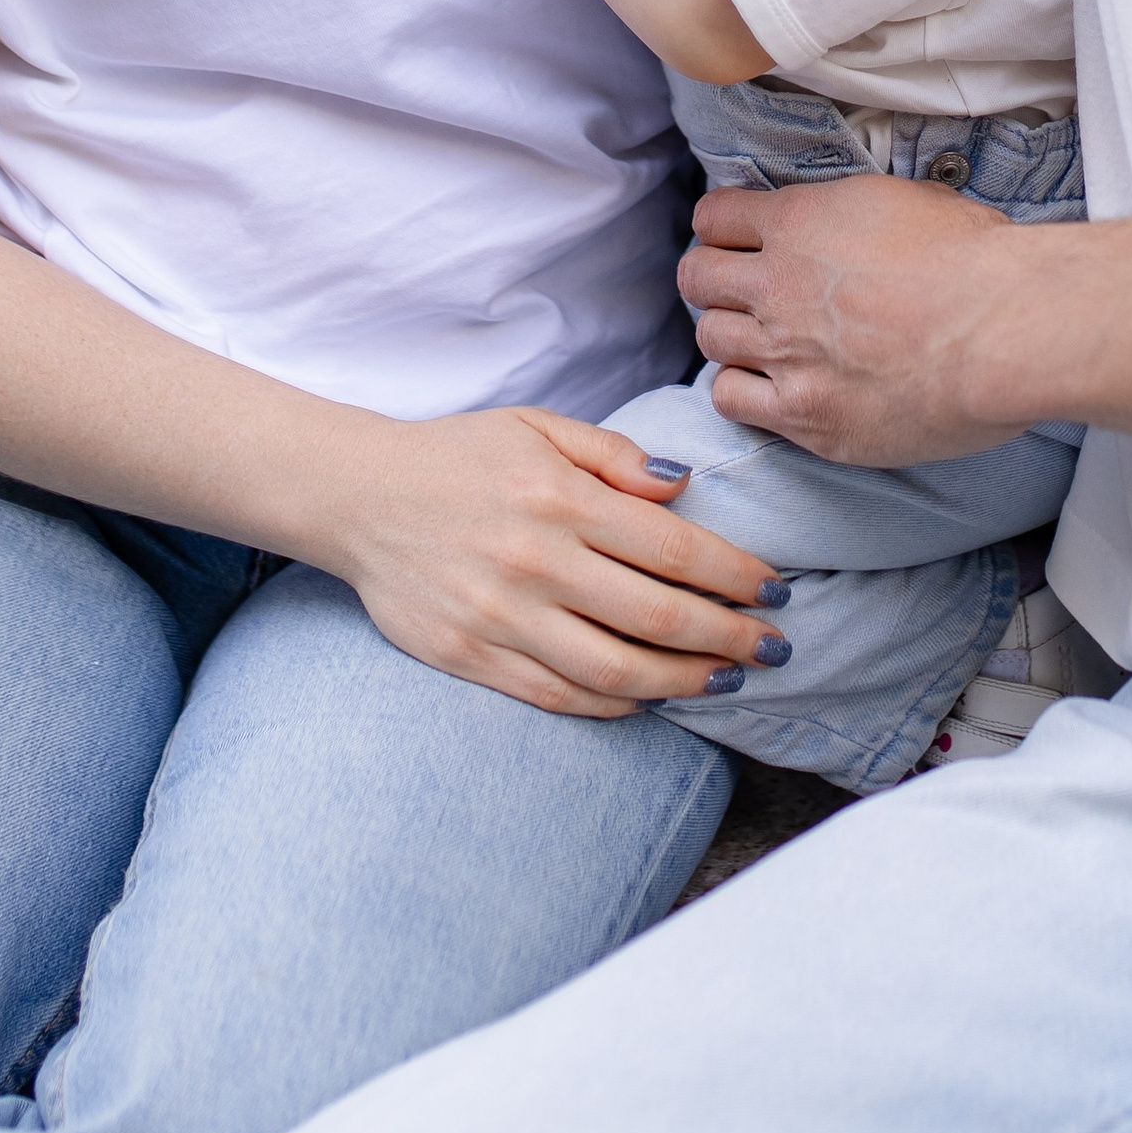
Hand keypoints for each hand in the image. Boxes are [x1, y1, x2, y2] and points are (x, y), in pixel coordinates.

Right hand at [329, 405, 796, 718]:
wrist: (355, 496)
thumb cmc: (458, 456)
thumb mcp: (537, 426)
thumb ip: (613, 456)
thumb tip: (683, 488)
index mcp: (559, 499)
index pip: (673, 550)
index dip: (735, 577)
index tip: (776, 591)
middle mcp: (535, 562)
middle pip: (657, 618)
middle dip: (730, 639)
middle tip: (774, 649)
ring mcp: (501, 616)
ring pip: (615, 672)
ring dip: (684, 683)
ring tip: (726, 682)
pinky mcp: (470, 657)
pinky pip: (558, 696)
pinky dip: (615, 706)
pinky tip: (653, 699)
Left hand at [686, 174, 1039, 466]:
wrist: (1007, 329)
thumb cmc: (978, 260)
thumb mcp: (911, 200)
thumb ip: (856, 212)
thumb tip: (854, 218)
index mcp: (800, 221)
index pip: (714, 216)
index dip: (723, 227)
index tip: (739, 239)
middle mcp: (777, 285)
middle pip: (696, 277)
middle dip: (712, 279)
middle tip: (740, 291)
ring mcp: (785, 353)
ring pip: (710, 338)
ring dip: (730, 335)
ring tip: (763, 341)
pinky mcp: (804, 414)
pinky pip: (731, 400)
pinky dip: (742, 390)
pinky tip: (773, 387)